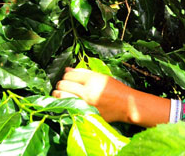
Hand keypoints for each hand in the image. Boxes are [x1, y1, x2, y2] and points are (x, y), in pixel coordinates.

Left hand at [52, 68, 169, 126]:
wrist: (127, 105)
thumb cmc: (116, 89)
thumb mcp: (102, 77)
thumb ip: (84, 73)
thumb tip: (67, 70)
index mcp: (92, 80)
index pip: (70, 75)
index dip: (66, 75)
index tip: (66, 77)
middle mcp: (88, 92)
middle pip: (63, 85)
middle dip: (60, 84)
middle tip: (60, 85)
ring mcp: (85, 105)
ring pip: (62, 97)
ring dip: (58, 94)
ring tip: (58, 93)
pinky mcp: (85, 114)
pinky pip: (68, 108)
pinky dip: (64, 104)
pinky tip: (64, 103)